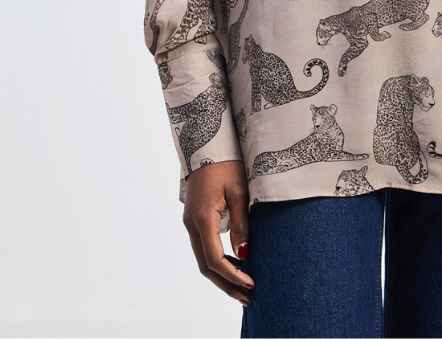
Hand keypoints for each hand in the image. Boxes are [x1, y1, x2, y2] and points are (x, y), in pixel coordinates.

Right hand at [182, 159, 254, 304]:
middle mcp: (191, 224)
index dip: (232, 275)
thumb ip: (241, 223)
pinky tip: (234, 265)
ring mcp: (190, 222)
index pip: (214, 258)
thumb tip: (244, 254)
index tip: (251, 283)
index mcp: (202, 218)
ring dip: (221, 275)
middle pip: (206, 265)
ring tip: (243, 287)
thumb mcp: (239, 191)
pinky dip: (217, 261)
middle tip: (248, 297)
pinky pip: (203, 248)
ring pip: (203, 259)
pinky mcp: (194, 219)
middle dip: (226, 284)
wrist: (208, 144)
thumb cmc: (226, 164)